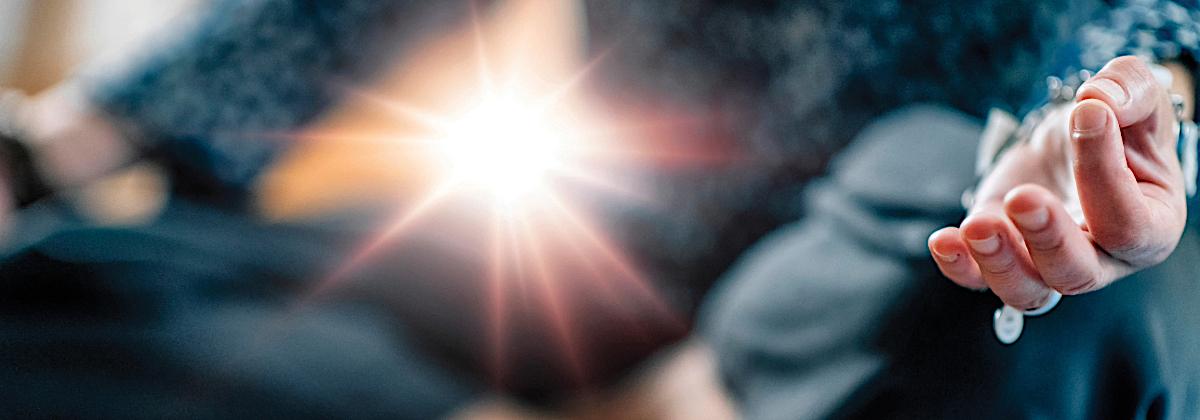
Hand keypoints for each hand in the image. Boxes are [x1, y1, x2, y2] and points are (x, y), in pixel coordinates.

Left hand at [928, 56, 1187, 309]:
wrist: (1076, 135)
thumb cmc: (1119, 123)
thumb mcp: (1135, 95)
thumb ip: (1130, 89)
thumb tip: (1101, 97)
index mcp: (1152, 225)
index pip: (1128, 222)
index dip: (1104, 173)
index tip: (1085, 116)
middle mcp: (1104, 259)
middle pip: (1077, 274)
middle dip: (1047, 239)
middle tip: (1023, 197)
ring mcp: (1049, 263)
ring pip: (1028, 293)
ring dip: (997, 263)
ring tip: (977, 224)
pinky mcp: (1004, 254)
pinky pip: (980, 279)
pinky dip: (959, 266)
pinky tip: (944, 240)